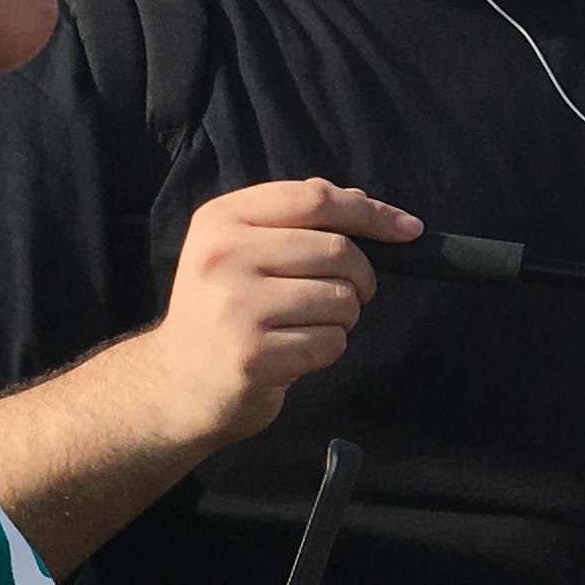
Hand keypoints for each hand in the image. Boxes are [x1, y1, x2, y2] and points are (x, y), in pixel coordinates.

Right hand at [130, 180, 422, 452]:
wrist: (176, 385)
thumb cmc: (223, 311)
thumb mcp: (239, 250)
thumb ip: (297, 220)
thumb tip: (366, 203)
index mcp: (220, 220)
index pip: (314, 198)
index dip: (371, 213)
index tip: (408, 230)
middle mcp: (222, 258)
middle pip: (338, 250)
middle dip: (360, 277)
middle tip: (343, 295)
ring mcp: (235, 308)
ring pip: (342, 299)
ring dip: (342, 318)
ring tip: (303, 326)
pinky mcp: (253, 356)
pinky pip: (331, 342)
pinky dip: (326, 349)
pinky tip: (292, 354)